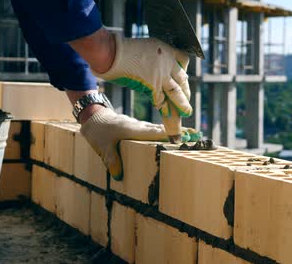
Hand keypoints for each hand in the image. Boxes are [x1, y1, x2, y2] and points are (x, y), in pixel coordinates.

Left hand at [80, 108, 199, 180]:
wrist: (93, 117)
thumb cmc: (98, 131)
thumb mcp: (103, 147)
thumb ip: (112, 161)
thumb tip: (119, 175)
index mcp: (136, 131)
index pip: (158, 133)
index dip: (174, 136)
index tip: (189, 137)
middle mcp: (142, 127)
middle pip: (165, 131)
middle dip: (181, 133)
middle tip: (198, 137)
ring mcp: (141, 127)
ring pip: (160, 130)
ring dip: (174, 133)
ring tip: (190, 138)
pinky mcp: (138, 128)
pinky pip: (154, 131)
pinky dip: (164, 134)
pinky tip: (170, 140)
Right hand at [93, 33, 191, 117]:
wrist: (112, 52)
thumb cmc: (120, 49)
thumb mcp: (144, 46)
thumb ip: (153, 57)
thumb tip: (153, 67)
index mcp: (165, 49)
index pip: (183, 59)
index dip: (184, 69)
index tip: (183, 77)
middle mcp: (167, 62)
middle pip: (182, 79)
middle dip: (185, 91)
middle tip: (187, 100)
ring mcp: (161, 75)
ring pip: (176, 92)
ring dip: (182, 104)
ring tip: (186, 112)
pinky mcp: (152, 86)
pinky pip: (161, 100)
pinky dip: (164, 109)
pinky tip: (167, 115)